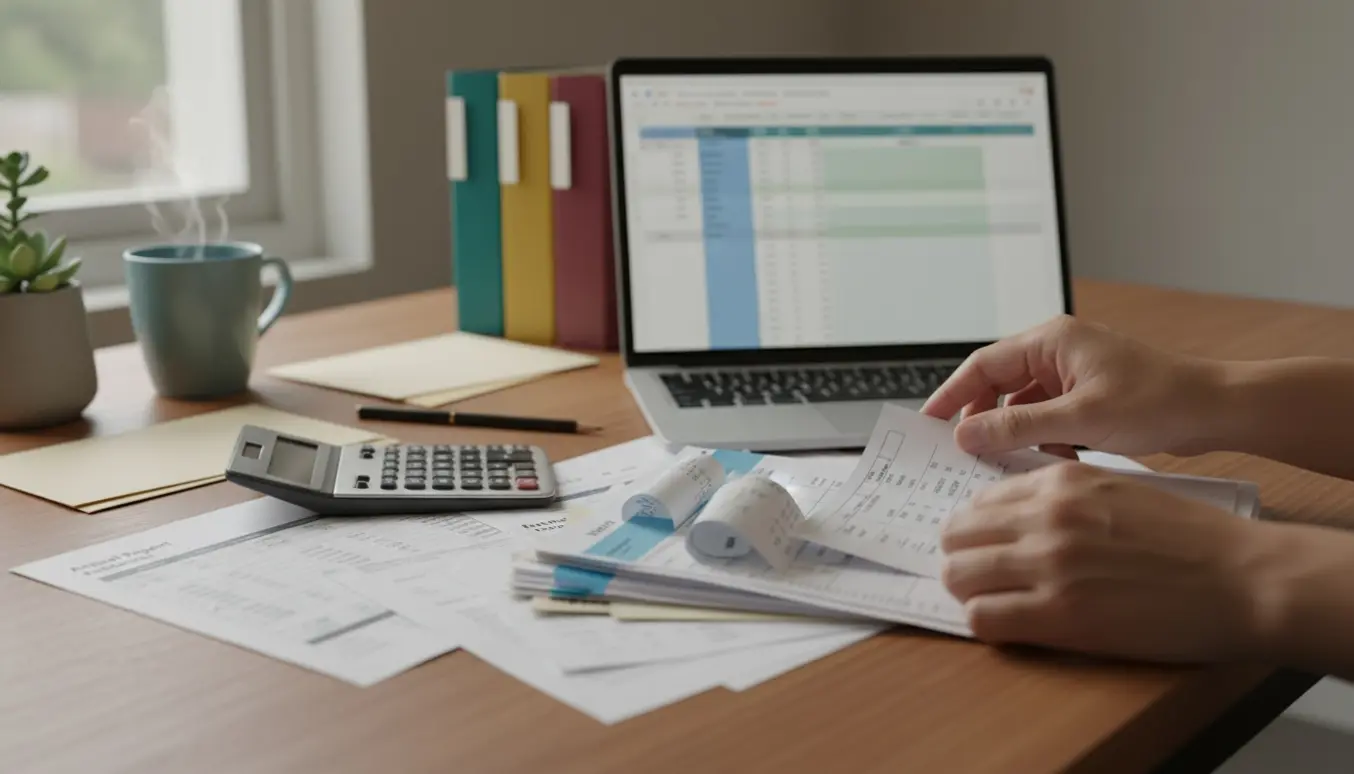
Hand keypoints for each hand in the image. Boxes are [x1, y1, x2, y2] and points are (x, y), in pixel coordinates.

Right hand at [921, 315, 1224, 457]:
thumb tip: (966, 435)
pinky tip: (1047, 464)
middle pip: (998, 384)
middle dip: (981, 419)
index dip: (952, 395)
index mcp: (1052, 341)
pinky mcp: (1088, 397)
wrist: (1216, 411)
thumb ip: (1017, 426)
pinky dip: (1041, 440)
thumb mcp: (1080, 419)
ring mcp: (1073, 374)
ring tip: (1003, 464)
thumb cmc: (1159, 402)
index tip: (929, 424)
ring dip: (1014, 434)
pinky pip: (1047, 417)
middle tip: (961, 452)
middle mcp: (1058, 351)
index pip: (982, 365)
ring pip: (1022, 405)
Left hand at [940, 461, 1269, 663]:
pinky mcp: (1059, 615)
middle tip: (975, 574)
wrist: (1243, 578)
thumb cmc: (1192, 537)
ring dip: (966, 590)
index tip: (980, 544)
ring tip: (987, 600)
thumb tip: (1019, 517)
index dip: (975, 527)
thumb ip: (1066, 498)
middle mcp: (1046, 518)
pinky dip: (984, 623)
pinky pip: (984, 618)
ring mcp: (1049, 566)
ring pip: (959, 575)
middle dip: (960, 556)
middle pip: (957, 535)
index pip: (979, 501)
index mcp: (1060, 484)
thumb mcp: (1119, 491)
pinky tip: (1005, 624)